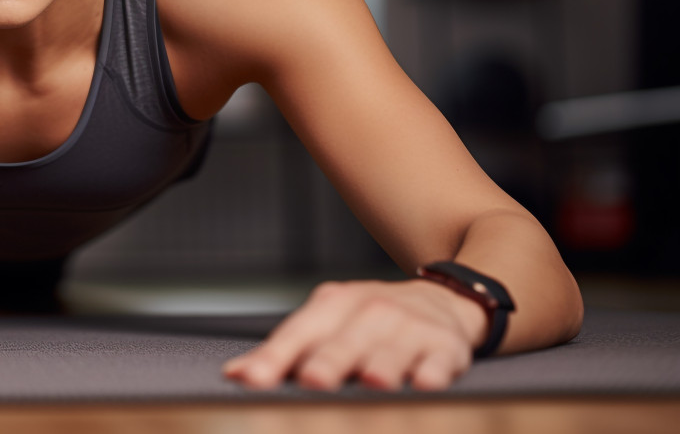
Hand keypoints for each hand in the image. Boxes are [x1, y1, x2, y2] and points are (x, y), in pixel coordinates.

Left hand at [222, 279, 487, 391]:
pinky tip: (424, 382)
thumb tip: (235, 374)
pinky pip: (438, 361)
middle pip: (344, 342)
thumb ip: (283, 352)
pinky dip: (432, 371)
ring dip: (382, 366)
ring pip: (391, 352)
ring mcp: (409, 327)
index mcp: (332, 305)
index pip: (297, 332)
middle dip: (328, 361)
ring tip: (372, 380)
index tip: (253, 380)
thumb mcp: (327, 324)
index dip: (274, 357)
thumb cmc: (369, 321)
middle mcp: (370, 311)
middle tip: (312, 379)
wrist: (442, 300)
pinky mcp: (446, 347)